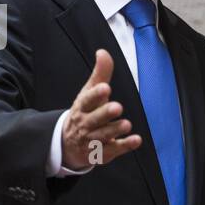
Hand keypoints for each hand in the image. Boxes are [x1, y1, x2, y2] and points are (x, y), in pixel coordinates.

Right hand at [61, 49, 141, 168]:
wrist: (68, 143)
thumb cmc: (84, 112)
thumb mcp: (89, 91)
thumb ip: (100, 73)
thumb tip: (103, 52)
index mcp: (82, 107)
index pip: (87, 100)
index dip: (95, 95)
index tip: (105, 88)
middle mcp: (85, 123)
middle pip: (94, 119)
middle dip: (105, 113)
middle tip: (117, 107)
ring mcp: (93, 139)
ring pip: (103, 135)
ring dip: (115, 130)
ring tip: (126, 124)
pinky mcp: (102, 152)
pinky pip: (114, 149)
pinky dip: (125, 146)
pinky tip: (136, 140)